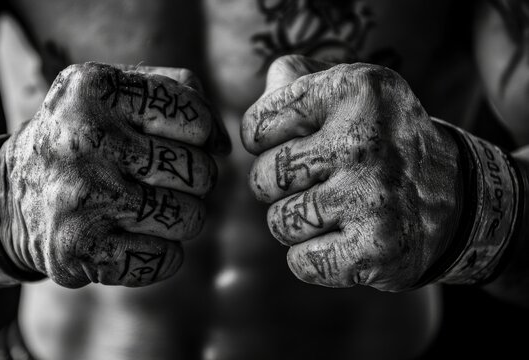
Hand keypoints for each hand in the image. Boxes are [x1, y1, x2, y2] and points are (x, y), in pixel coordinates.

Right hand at [0, 62, 229, 287]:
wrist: (9, 196)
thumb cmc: (80, 138)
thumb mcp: (113, 91)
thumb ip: (177, 92)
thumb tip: (224, 145)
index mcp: (93, 89)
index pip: (196, 117)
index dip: (201, 135)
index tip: (181, 142)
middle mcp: (85, 140)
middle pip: (199, 173)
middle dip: (193, 180)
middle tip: (161, 180)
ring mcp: (82, 197)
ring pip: (190, 218)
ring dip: (181, 218)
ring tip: (147, 208)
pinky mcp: (80, 249)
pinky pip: (166, 259)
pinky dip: (163, 254)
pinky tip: (135, 239)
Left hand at [242, 55, 459, 290]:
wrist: (453, 195)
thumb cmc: (380, 140)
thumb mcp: (353, 88)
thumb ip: (297, 77)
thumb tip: (265, 89)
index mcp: (353, 89)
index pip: (255, 128)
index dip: (263, 144)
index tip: (292, 146)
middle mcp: (362, 141)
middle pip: (263, 178)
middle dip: (278, 186)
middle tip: (314, 182)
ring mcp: (371, 197)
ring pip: (278, 223)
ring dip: (297, 223)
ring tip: (333, 209)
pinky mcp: (376, 248)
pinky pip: (300, 262)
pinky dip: (312, 258)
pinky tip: (342, 240)